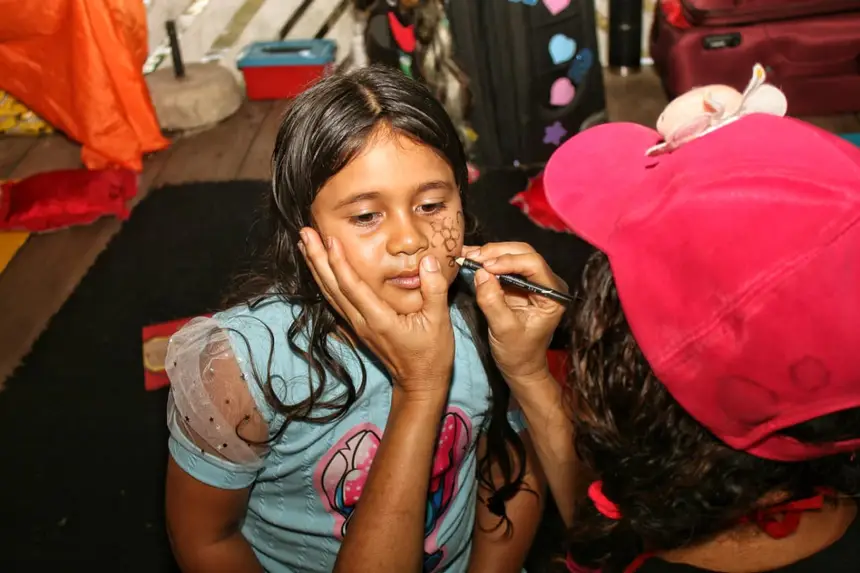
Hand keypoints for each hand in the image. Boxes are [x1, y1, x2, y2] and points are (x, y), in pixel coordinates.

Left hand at [300, 228, 453, 399]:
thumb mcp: (440, 321)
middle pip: (333, 288)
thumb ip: (434, 290)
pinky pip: (336, 301)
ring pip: (330, 294)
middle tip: (305, 233)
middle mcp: (362, 322)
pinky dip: (325, 283)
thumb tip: (428, 260)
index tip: (329, 239)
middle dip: (318, 259)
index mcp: (380, 319)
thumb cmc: (431, 354)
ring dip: (316, 269)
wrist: (420, 383)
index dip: (339, 262)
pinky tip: (319, 271)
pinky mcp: (359, 327)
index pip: (353, 287)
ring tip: (305, 245)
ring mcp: (358, 325)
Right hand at [463, 242, 566, 383]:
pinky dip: (488, 261)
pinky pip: (504, 265)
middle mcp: (547, 282)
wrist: (521, 366)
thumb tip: (480, 273)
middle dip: (496, 253)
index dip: (508, 261)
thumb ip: (492, 301)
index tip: (484, 267)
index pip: (533, 264)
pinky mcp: (520, 283)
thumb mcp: (503, 330)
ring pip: (513, 254)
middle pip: (523, 253)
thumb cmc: (518, 353)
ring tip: (468, 256)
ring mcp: (534, 281)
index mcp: (553, 294)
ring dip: (490, 254)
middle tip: (472, 257)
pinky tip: (471, 260)